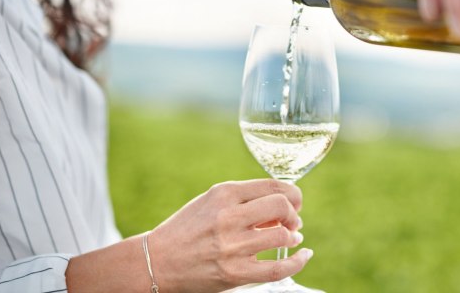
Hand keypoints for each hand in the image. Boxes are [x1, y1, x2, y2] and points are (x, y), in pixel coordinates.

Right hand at [149, 179, 310, 292]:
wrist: (157, 261)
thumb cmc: (187, 228)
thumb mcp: (211, 202)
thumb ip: (244, 200)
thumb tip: (283, 206)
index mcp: (223, 193)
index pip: (273, 185)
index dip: (292, 194)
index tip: (294, 203)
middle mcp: (228, 217)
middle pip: (282, 206)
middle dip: (294, 213)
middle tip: (293, 221)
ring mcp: (231, 246)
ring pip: (282, 236)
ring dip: (293, 236)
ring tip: (291, 238)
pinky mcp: (233, 273)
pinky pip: (277, 268)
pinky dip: (297, 262)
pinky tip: (302, 255)